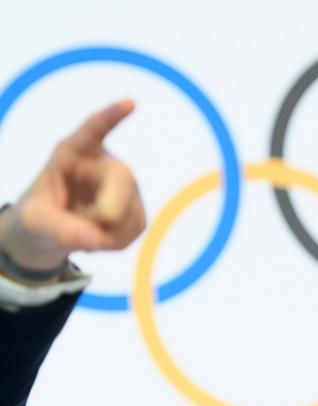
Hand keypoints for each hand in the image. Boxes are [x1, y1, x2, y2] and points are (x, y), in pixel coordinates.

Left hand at [0, 100, 145, 274]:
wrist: (53, 232)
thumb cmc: (38, 216)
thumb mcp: (33, 221)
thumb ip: (58, 227)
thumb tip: (97, 238)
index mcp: (72, 153)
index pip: (93, 130)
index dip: (111, 116)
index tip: (130, 103)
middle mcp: (105, 164)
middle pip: (121, 178)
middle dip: (111, 208)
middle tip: (94, 240)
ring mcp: (126, 186)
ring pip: (129, 211)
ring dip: (105, 234)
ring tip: (81, 234)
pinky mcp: (137, 208)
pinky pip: (135, 227)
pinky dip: (115, 242)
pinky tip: (98, 238)